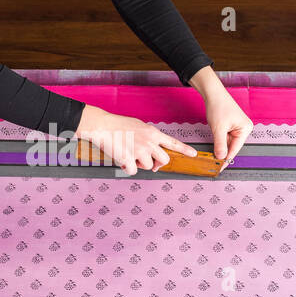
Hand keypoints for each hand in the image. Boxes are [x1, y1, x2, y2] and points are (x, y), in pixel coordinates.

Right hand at [76, 105, 197, 175]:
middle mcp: (149, 142)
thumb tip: (152, 154)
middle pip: (164, 160)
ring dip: (140, 164)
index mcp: (152, 133)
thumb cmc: (118, 125)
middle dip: (158, 163)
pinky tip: (122, 159)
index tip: (194, 154)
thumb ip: (149, 138)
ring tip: (129, 154)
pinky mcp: (129, 159)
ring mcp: (140, 151)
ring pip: (149, 166)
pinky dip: (128, 168)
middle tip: (148, 162)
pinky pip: (134, 171)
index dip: (185, 149)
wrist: (102, 126)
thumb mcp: (139, 126)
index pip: (173, 142)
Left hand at [205, 90, 252, 165]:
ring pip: (228, 143)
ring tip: (212, 153)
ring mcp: (238, 127)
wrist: (213, 94)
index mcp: (245, 129)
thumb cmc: (218, 106)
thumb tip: (221, 157)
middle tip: (214, 163)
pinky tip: (214, 145)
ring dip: (220, 146)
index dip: (227, 159)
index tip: (220, 168)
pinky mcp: (232, 126)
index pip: (235, 148)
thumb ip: (220, 144)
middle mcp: (244, 128)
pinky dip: (220, 141)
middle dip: (223, 153)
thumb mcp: (218, 128)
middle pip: (233, 146)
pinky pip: (226, 137)